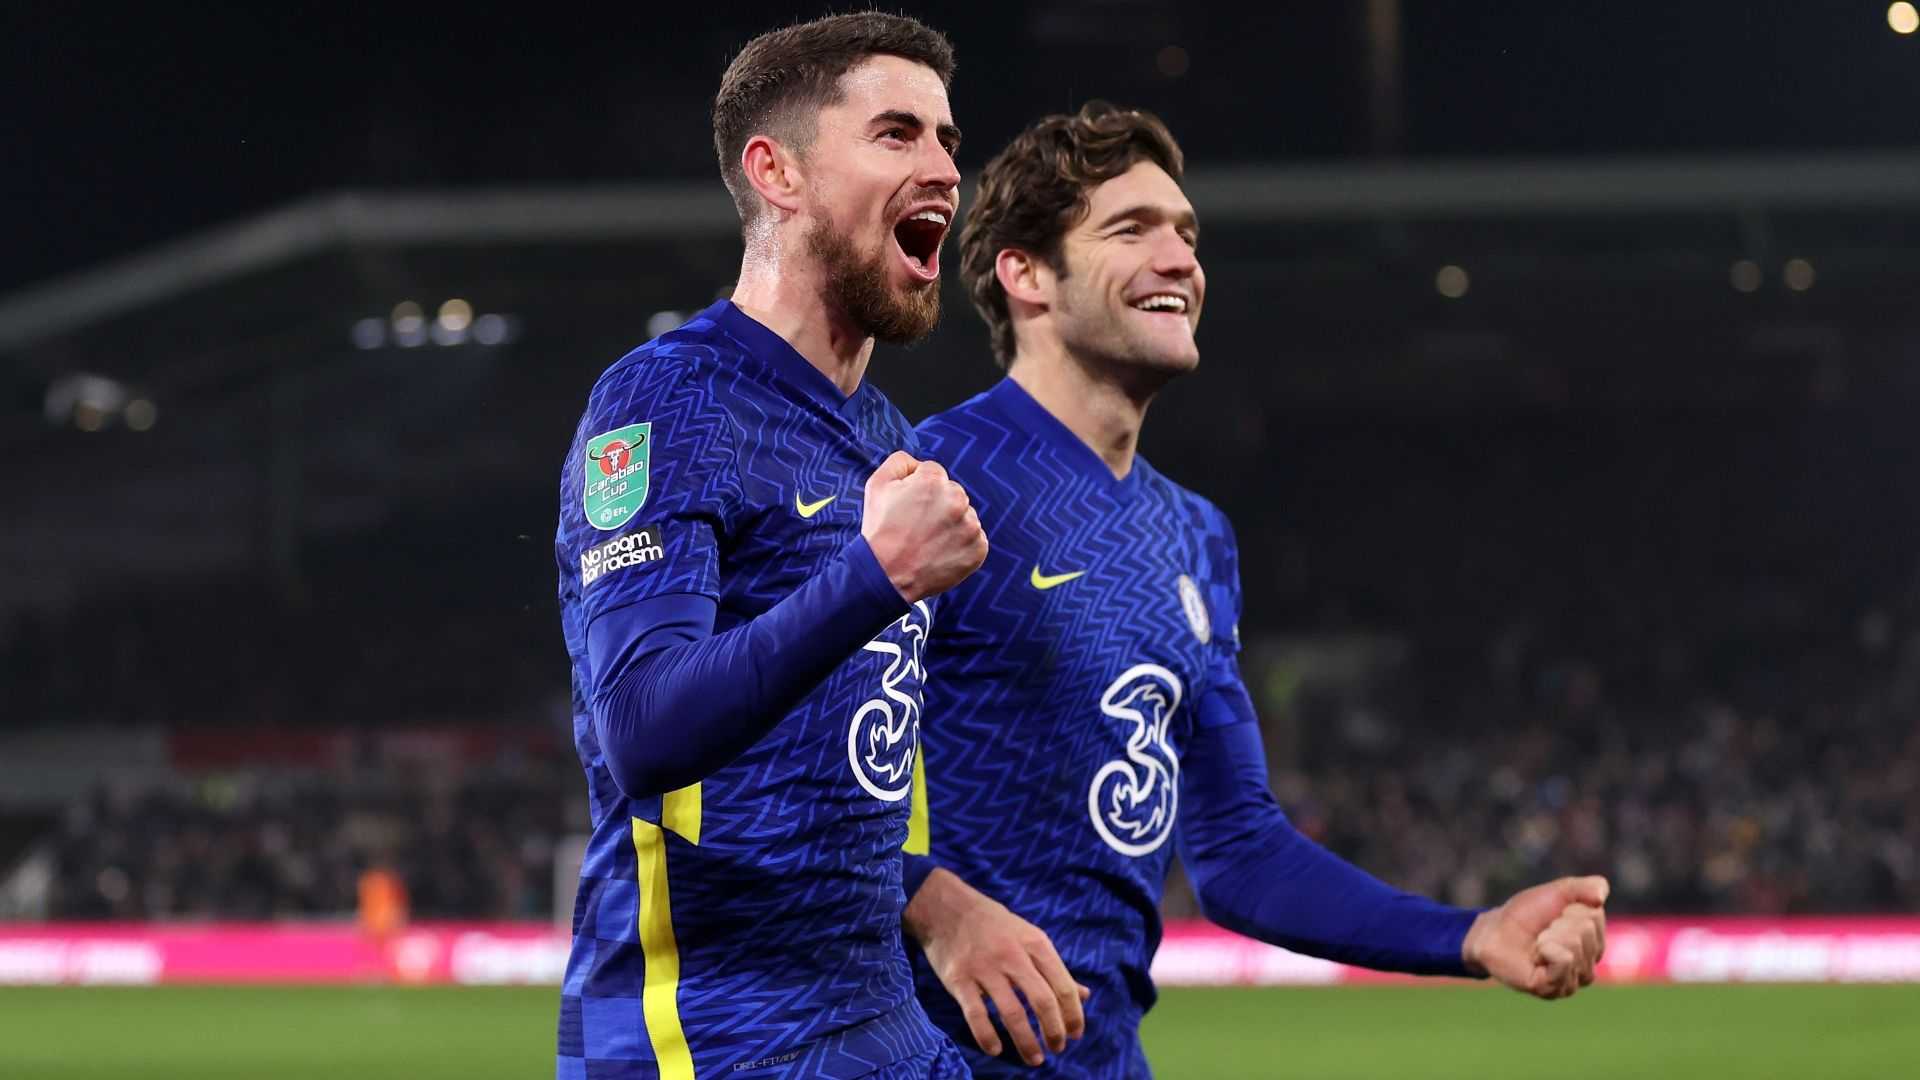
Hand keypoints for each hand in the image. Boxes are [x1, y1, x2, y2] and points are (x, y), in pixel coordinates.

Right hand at [862, 452, 987, 602]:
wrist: (886, 576)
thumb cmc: (880, 530)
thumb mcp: (877, 485)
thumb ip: (900, 462)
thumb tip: (918, 463)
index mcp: (934, 481)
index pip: (934, 473)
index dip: (918, 489)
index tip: (909, 507)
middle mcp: (957, 500)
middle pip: (952, 493)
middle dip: (938, 505)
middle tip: (917, 526)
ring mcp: (970, 526)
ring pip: (965, 516)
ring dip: (951, 525)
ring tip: (928, 541)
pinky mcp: (978, 549)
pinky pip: (974, 540)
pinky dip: (960, 545)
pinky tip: (940, 552)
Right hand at [904, 868, 1090, 1065]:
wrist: (946, 907)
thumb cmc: (994, 925)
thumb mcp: (1029, 937)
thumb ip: (1054, 968)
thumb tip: (1084, 995)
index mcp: (1035, 944)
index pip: (1062, 986)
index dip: (1073, 1015)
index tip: (1076, 1035)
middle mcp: (1012, 955)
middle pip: (1042, 1001)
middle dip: (1054, 1032)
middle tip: (1057, 1049)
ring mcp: (984, 968)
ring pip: (1012, 1013)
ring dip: (1026, 1042)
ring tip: (1034, 1059)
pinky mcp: (959, 979)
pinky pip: (976, 1015)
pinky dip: (987, 1037)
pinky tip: (996, 1050)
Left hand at [1461, 875, 1608, 999]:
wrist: (1493, 931)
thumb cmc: (1526, 914)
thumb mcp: (1558, 892)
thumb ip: (1584, 888)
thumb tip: (1600, 896)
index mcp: (1594, 944)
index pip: (1594, 916)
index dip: (1569, 907)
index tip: (1554, 915)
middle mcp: (1588, 967)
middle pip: (1586, 929)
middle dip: (1558, 922)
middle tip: (1542, 931)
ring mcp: (1572, 981)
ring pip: (1574, 944)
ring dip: (1549, 935)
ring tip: (1537, 943)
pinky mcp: (1553, 989)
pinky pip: (1564, 961)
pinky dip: (1547, 949)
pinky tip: (1536, 954)